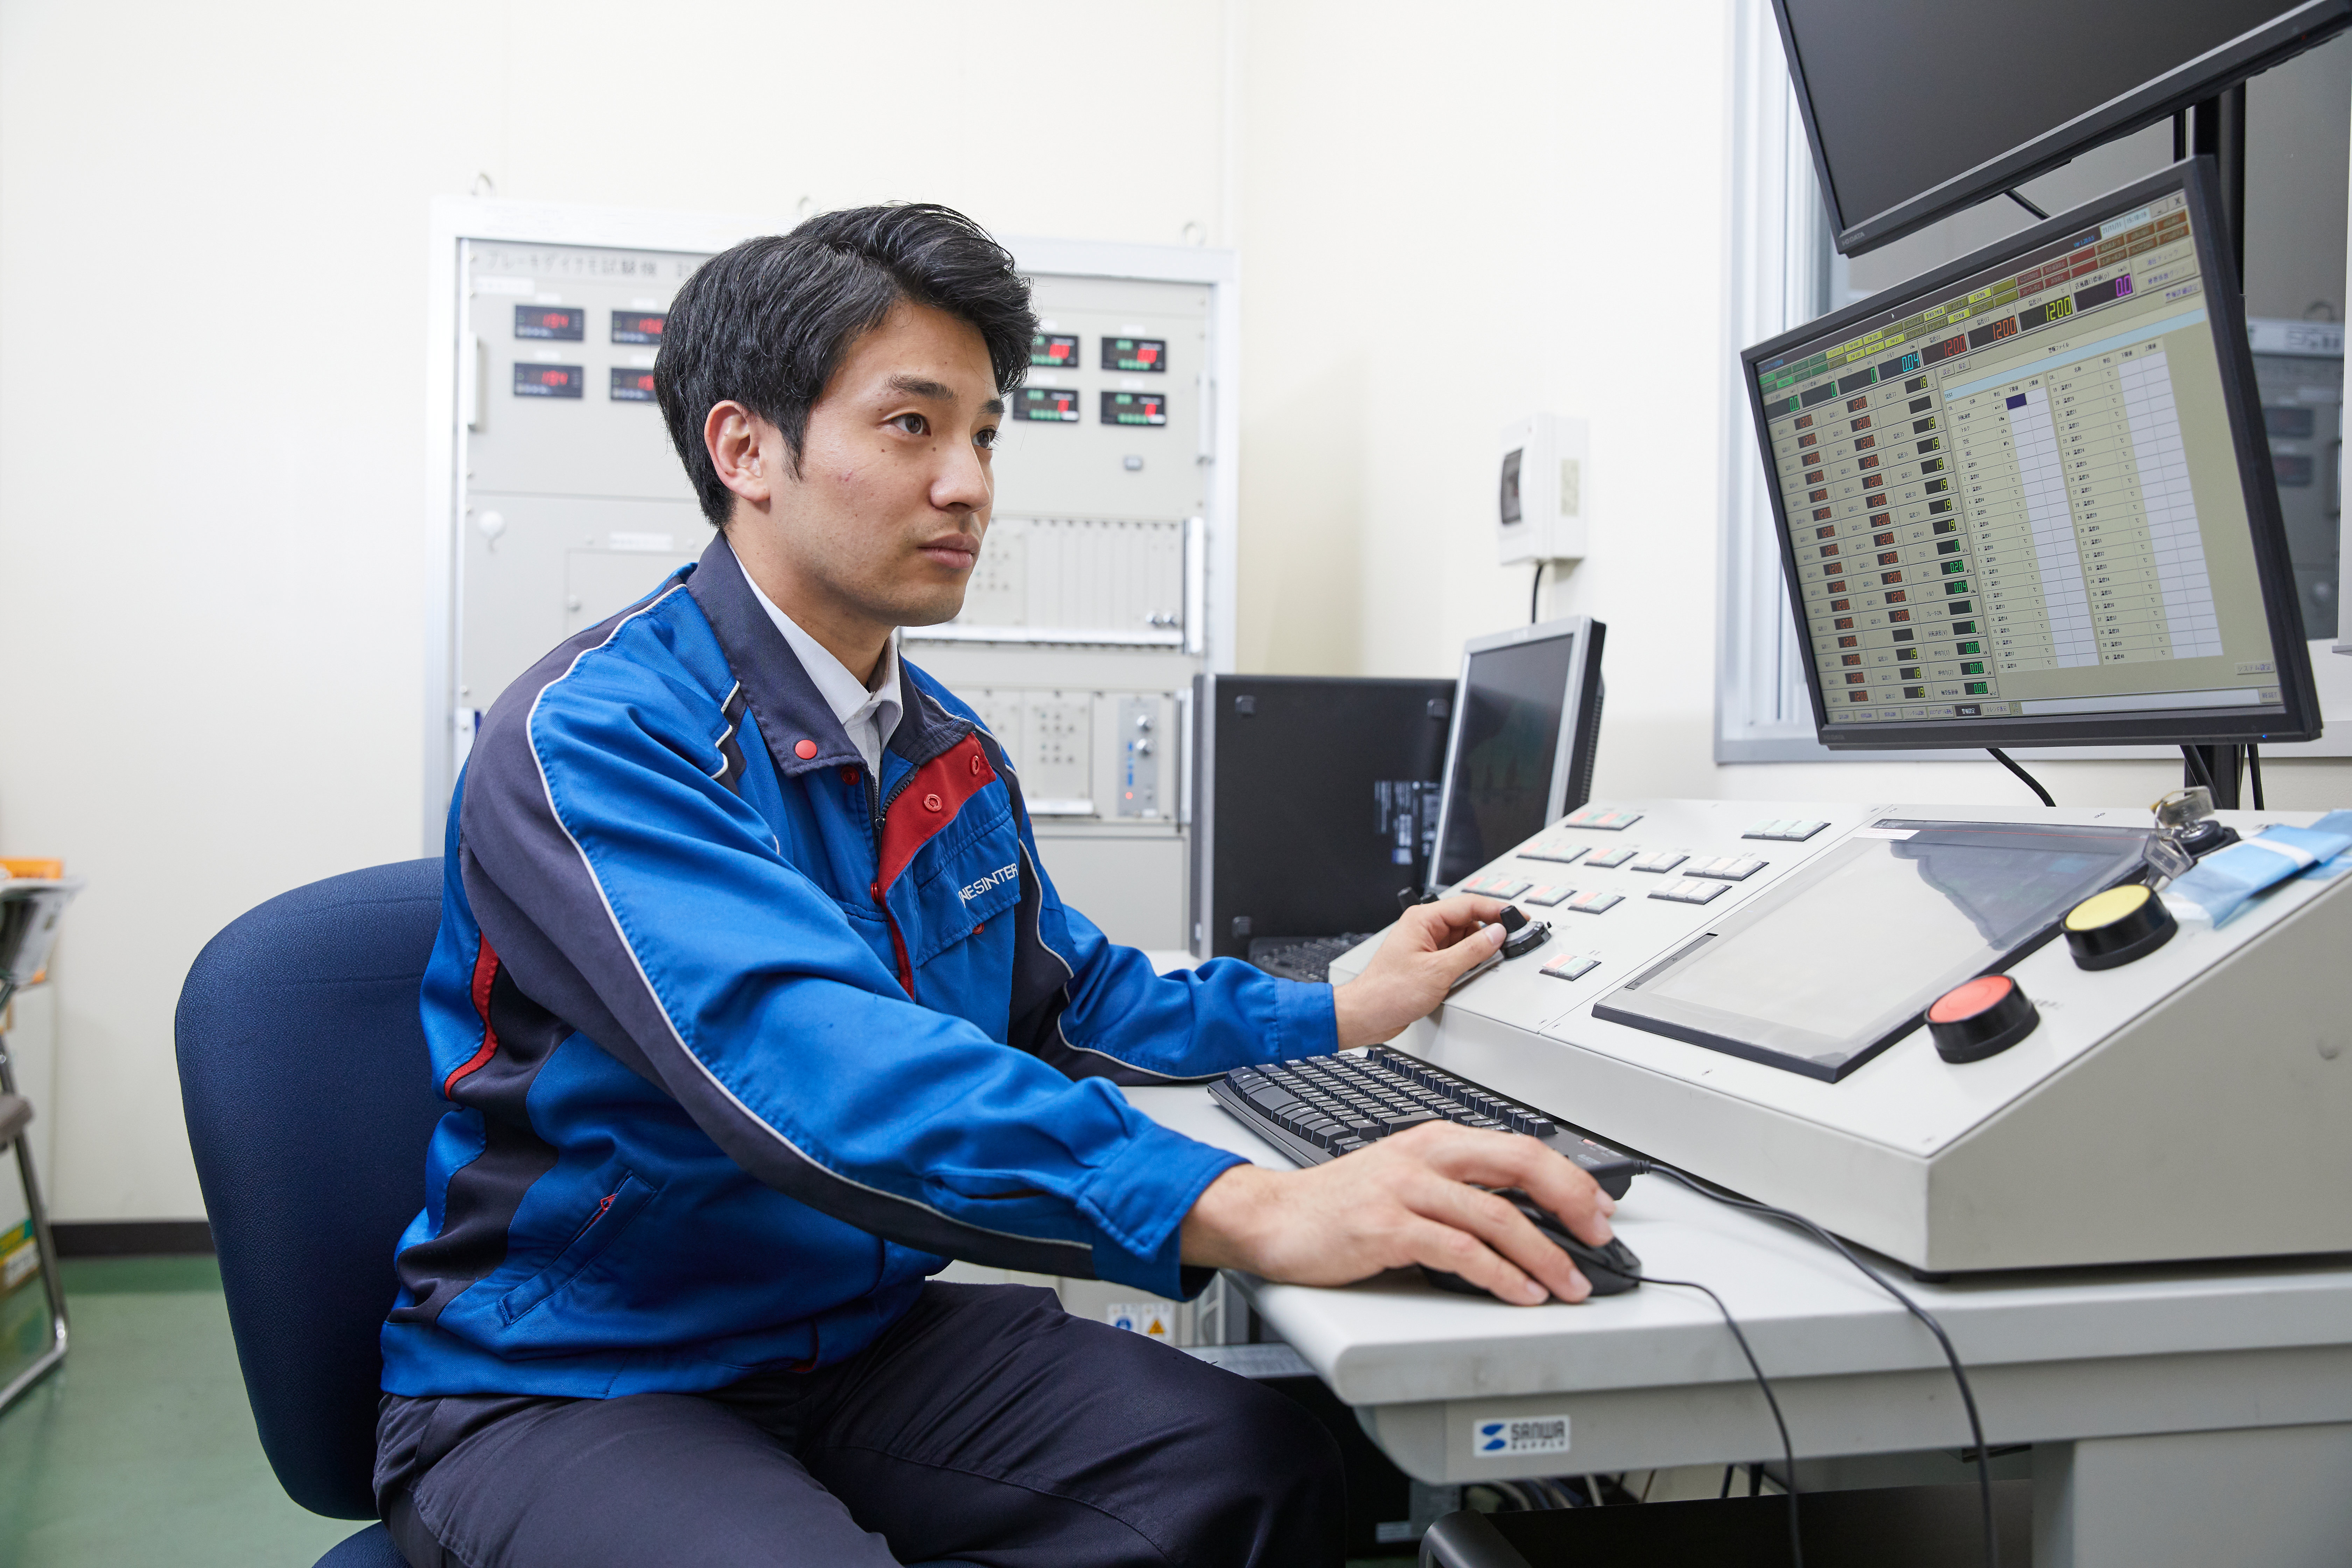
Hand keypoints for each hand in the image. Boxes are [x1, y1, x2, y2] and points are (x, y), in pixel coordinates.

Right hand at [1179, 1121, 1616, 1303]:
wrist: (1272, 1216)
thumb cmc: (1338, 1204)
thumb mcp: (1404, 1177)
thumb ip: (1456, 1187)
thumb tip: (1518, 1214)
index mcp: (1434, 1140)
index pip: (1519, 1147)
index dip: (1568, 1177)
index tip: (1598, 1207)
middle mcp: (1425, 1156)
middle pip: (1520, 1165)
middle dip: (1571, 1202)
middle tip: (1599, 1236)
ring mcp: (1405, 1190)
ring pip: (1497, 1215)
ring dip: (1544, 1254)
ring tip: (1569, 1283)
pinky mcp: (1387, 1229)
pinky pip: (1460, 1252)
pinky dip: (1500, 1276)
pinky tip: (1520, 1292)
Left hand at [1331, 896, 1508, 1048]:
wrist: (1368, 1014)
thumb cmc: (1389, 991)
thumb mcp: (1438, 971)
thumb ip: (1472, 951)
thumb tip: (1497, 934)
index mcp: (1423, 919)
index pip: (1468, 904)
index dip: (1496, 909)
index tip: (1518, 915)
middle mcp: (1424, 928)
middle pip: (1468, 920)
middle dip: (1489, 932)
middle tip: (1511, 941)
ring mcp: (1427, 945)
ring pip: (1464, 939)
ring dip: (1479, 949)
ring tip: (1490, 961)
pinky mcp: (1429, 962)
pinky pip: (1457, 955)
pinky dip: (1469, 962)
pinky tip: (1473, 972)